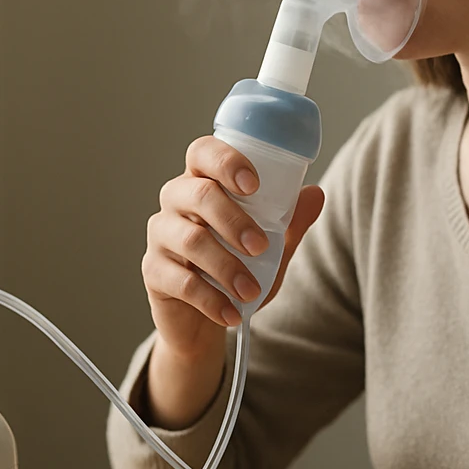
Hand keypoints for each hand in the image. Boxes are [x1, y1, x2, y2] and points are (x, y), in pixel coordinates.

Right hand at [144, 134, 325, 359]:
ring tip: (252, 291)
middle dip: (233, 220)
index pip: (204, 153)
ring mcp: (161, 235)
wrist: (206, 316)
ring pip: (190, 240)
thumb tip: (316, 194)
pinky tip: (232, 313)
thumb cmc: (236, 266)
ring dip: (227, 267)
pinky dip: (211, 299)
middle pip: (198, 194)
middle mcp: (176, 201)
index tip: (253, 185)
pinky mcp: (153, 271)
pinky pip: (181, 281)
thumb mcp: (271, 245)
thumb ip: (291, 221)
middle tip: (260, 246)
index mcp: (203, 181)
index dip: (226, 161)